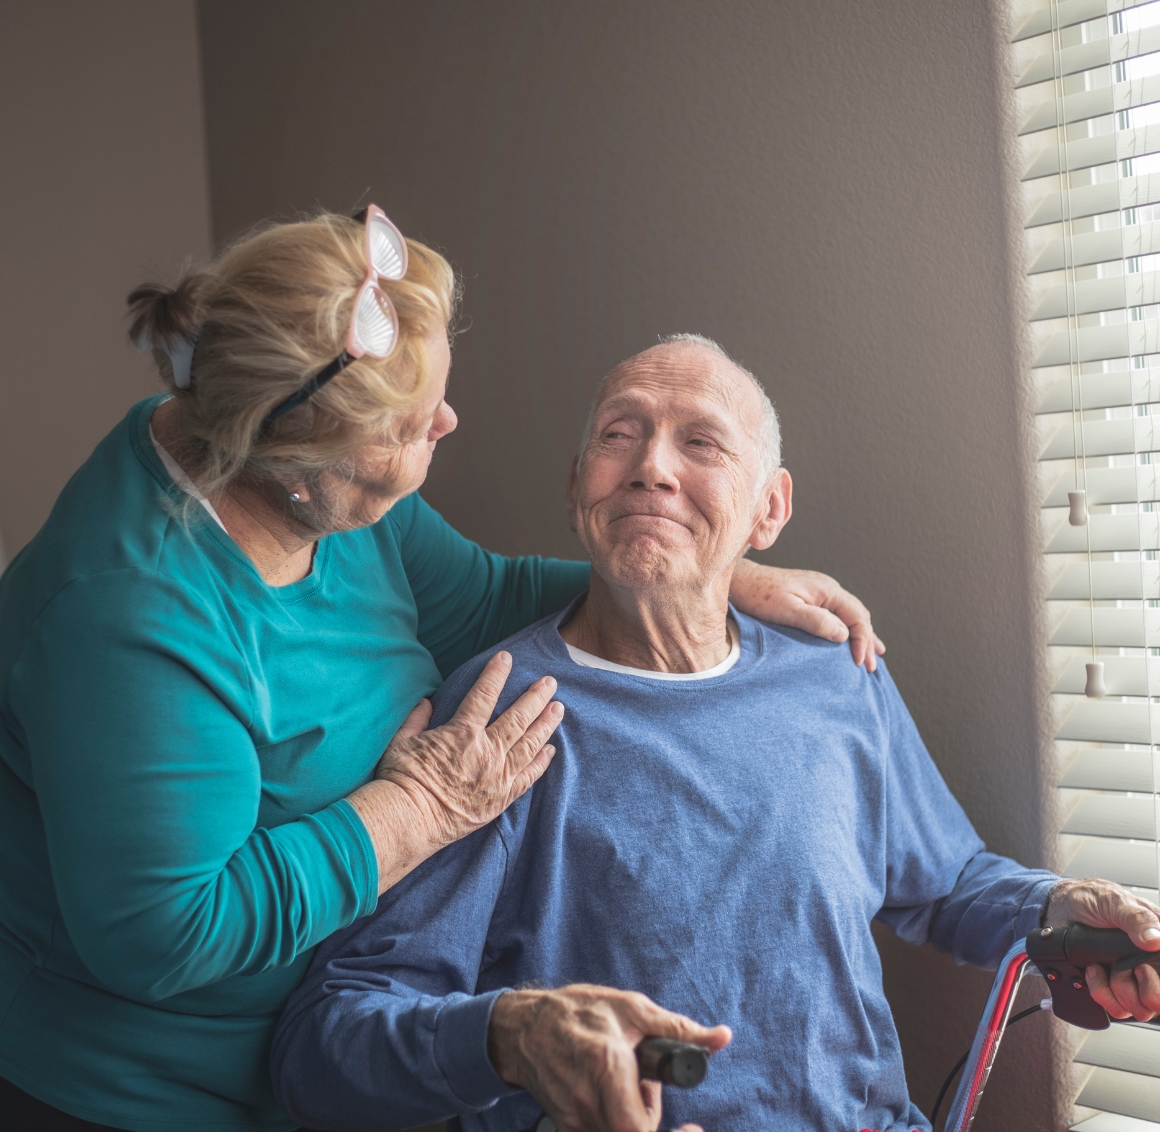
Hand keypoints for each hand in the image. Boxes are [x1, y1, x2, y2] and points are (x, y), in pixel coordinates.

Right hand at [348, 651, 562, 891]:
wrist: (410, 821)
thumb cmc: (402, 779)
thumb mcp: (401, 741)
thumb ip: (417, 718)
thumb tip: (426, 702)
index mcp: (462, 733)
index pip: (484, 695)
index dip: (496, 674)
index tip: (506, 658)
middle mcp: (487, 751)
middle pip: (519, 717)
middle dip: (536, 697)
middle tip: (550, 682)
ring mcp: (498, 776)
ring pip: (530, 744)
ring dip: (546, 724)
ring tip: (558, 708)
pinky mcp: (502, 798)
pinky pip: (529, 776)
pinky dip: (541, 762)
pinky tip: (550, 750)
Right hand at [489, 984, 729, 1131]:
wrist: (523, 1026)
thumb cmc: (577, 1011)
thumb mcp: (630, 1008)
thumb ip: (678, 1027)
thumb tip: (721, 1037)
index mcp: (606, 1067)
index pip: (639, 1128)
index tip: (692, 1127)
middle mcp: (588, 1100)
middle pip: (634, 1131)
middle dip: (650, 1114)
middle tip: (647, 1083)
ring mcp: (574, 1117)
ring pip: (618, 1131)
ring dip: (632, 1114)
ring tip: (624, 1079)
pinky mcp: (566, 1124)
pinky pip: (601, 1129)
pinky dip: (613, 1115)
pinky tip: (606, 1089)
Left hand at [729, 560, 885, 670]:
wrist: (741, 582)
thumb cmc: (759, 596)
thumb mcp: (787, 610)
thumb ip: (816, 621)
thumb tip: (844, 635)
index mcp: (827, 590)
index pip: (857, 616)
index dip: (863, 640)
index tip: (860, 662)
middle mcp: (828, 589)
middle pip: (858, 616)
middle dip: (867, 641)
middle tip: (871, 668)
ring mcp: (820, 593)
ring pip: (850, 616)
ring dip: (861, 636)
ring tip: (873, 656)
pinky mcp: (810, 598)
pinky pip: (837, 615)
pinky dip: (848, 629)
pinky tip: (849, 640)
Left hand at [1045, 877, 1159, 1020]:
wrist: (1062, 908)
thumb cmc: (1092, 899)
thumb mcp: (1114, 902)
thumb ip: (1136, 918)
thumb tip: (1156, 940)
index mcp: (1158, 943)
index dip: (1156, 981)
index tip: (1142, 969)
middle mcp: (1150, 965)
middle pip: (1158, 1001)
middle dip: (1141, 990)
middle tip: (1128, 969)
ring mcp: (1131, 978)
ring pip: (1139, 1009)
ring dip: (1118, 989)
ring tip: (1105, 966)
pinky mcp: (1111, 986)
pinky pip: (1115, 1008)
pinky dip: (1101, 992)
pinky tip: (1093, 970)